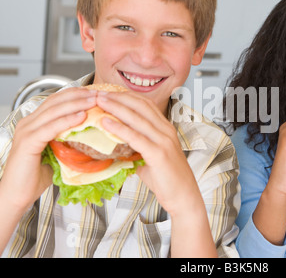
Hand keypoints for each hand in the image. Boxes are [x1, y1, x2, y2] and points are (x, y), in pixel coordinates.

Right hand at [0, 87, 97, 210]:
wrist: (17, 195)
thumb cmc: (36, 177)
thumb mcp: (58, 153)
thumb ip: (69, 141)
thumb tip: (93, 136)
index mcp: (35, 122)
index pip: (57, 100)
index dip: (77, 94)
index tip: (96, 92)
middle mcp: (29, 122)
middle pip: (57, 101)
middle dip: (80, 95)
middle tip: (99, 93)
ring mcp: (27, 131)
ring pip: (55, 111)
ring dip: (77, 104)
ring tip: (94, 100)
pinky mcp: (28, 142)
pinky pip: (50, 127)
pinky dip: (67, 120)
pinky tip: (81, 116)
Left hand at [97, 91, 217, 256]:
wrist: (184, 196)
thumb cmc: (166, 179)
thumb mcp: (150, 157)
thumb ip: (135, 147)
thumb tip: (112, 144)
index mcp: (165, 128)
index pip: (145, 104)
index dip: (126, 95)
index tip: (108, 92)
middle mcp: (166, 131)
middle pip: (140, 106)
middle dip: (118, 97)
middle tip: (98, 92)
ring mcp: (164, 141)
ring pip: (137, 118)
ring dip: (116, 107)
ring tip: (99, 101)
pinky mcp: (159, 154)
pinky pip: (136, 137)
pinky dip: (119, 128)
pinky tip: (106, 123)